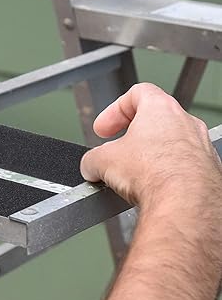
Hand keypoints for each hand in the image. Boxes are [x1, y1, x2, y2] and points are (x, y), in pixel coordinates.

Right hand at [80, 83, 221, 208]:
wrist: (184, 205)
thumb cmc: (154, 173)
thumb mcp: (103, 161)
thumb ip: (93, 158)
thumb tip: (90, 166)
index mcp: (161, 108)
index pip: (137, 94)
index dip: (114, 110)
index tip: (104, 128)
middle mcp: (186, 123)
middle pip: (154, 120)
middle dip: (131, 136)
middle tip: (116, 152)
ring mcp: (201, 147)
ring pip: (171, 144)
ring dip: (150, 156)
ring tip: (133, 175)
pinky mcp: (209, 172)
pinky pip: (183, 166)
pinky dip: (167, 174)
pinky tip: (152, 190)